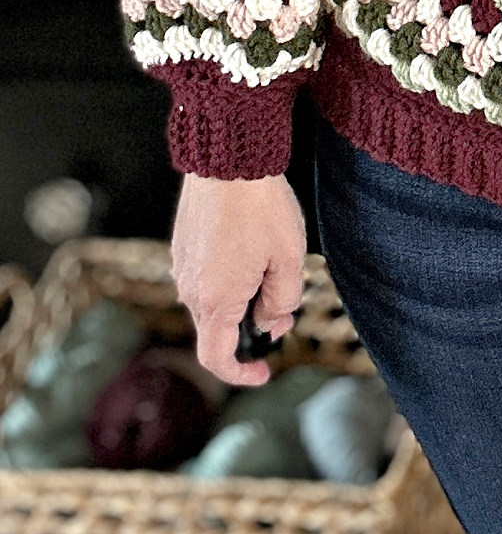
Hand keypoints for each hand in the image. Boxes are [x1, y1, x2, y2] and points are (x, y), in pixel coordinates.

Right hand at [171, 172, 305, 386]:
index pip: (217, 358)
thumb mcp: (288, 258)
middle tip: (284, 309)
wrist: (228, 159)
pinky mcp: (183, 245)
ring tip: (273, 267)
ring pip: (214, 300)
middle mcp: (190, 288)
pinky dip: (229, 278)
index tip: (264, 371)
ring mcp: (182, 266)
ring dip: (242, 299)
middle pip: (219, 328)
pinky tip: (252, 249)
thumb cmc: (261, 207)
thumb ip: (282, 301)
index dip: (240, 374)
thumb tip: (271, 324)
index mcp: (215, 300)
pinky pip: (206, 276)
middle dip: (252, 327)